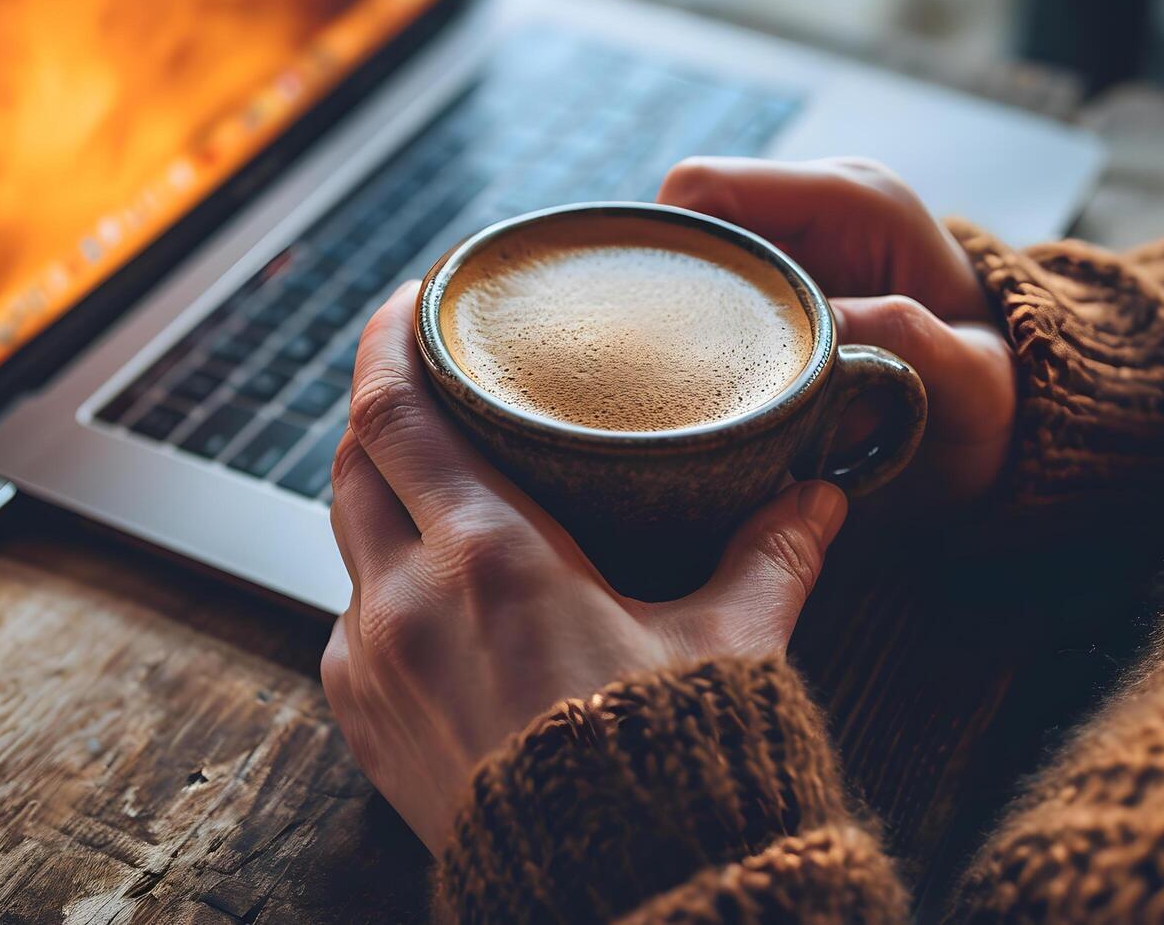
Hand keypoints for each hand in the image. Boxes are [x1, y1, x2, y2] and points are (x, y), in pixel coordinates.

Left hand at [321, 282, 847, 856]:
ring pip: (345, 534)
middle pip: (355, 457)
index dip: (390, 339)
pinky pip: (348, 614)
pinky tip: (433, 585)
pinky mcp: (360, 716)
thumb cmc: (669, 763)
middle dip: (382, 403)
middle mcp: (407, 601)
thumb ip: (773, 553)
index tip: (413, 298)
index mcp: (491, 558)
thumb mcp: (730, 644)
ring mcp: (370, 663)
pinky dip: (380, 576)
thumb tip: (817, 495)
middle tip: (429, 374)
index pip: (396, 411)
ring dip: (380, 490)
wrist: (616, 894)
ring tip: (434, 473)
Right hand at [659, 156, 1016, 505]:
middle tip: (660, 364)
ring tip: (678, 377)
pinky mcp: (775, 284)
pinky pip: (703, 291)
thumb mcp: (974, 378)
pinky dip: (690, 330)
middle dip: (661, 285)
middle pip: (682, 222)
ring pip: (684, 259)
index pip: (708, 187)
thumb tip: (822, 325)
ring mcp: (789, 247)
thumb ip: (910, 343)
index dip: (665, 242)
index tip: (657, 321)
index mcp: (852, 201)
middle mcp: (811, 210)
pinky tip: (697, 378)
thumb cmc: (989, 392)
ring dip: (672, 313)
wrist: (1002, 409)